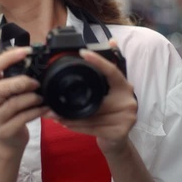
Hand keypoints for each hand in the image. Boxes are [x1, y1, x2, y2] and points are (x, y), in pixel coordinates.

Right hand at [0, 47, 47, 153]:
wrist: (8, 141)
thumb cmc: (10, 111)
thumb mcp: (8, 93)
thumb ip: (13, 78)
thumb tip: (32, 57)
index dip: (6, 58)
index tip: (25, 51)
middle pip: (0, 88)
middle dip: (21, 82)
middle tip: (36, 82)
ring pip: (13, 104)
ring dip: (31, 98)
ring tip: (42, 97)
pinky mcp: (3, 131)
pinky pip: (22, 118)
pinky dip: (36, 111)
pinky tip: (45, 108)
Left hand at [44, 39, 136, 156]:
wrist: (117, 140)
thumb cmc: (110, 112)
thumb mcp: (110, 90)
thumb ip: (107, 71)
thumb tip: (112, 41)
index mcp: (125, 86)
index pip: (112, 71)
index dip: (98, 61)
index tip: (82, 52)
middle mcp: (129, 100)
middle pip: (96, 100)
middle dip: (73, 102)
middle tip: (53, 101)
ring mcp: (127, 117)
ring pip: (92, 115)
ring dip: (70, 116)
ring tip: (54, 114)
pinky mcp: (120, 132)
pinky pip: (93, 128)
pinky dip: (77, 127)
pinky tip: (65, 123)